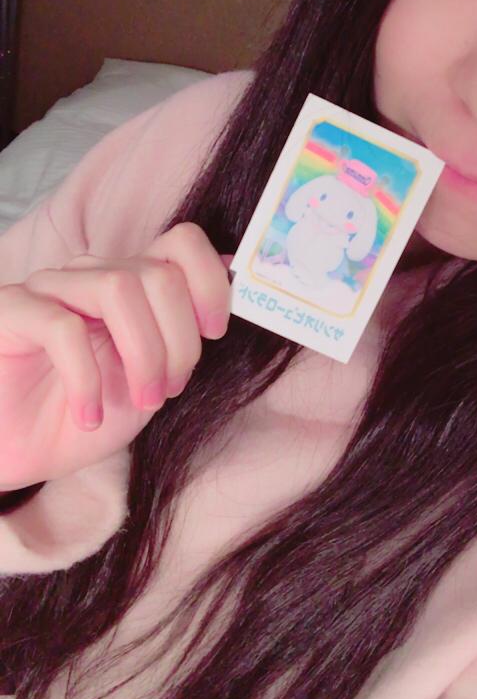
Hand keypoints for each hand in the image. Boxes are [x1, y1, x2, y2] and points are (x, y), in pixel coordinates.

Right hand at [0, 222, 232, 488]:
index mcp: (131, 283)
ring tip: (142, 400)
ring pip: (117, 286)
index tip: (214, 333)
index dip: (209, 282)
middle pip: (158, 273)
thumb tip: (231, 276)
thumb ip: (186, 336)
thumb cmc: (84, 415)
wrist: (15, 454)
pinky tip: (88, 415)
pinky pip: (62, 326)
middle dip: (179, 338)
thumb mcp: (152, 381)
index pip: (182, 243)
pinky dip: (87, 377)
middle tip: (169, 390)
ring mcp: (49, 289)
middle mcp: (92, 275)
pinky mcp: (10, 311)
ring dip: (143, 352)